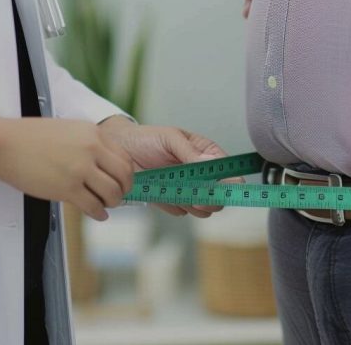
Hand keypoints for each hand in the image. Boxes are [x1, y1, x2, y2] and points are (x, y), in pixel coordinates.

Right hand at [0, 117, 133, 220]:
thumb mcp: (69, 129)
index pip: (124, 157)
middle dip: (125, 188)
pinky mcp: (67, 189)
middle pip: (124, 175)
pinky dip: (99, 213)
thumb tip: (104, 162)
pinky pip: (93, 206)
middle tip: (119, 194)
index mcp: (94, 134)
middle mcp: (91, 150)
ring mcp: (80, 170)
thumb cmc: (31, 137)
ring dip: (113, 202)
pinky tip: (98, 213)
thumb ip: (90, 143)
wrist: (4, 144)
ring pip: (112, 192)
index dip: (127, 173)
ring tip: (107, 204)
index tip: (123, 180)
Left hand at [97, 116, 236, 217]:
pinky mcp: (171, 201)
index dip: (231, 181)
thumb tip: (210, 162)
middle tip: (200, 198)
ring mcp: (187, 189)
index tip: (227, 188)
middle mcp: (199, 174)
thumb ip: (190, 152)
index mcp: (205, 154)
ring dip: (195, 205)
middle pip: (219, 195)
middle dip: (212, 199)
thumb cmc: (146, 139)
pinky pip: (181, 211)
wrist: (119, 150)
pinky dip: (176, 207)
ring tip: (180, 195)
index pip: (227, 171)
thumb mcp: (170, 138)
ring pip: (203, 208)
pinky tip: (164, 195)